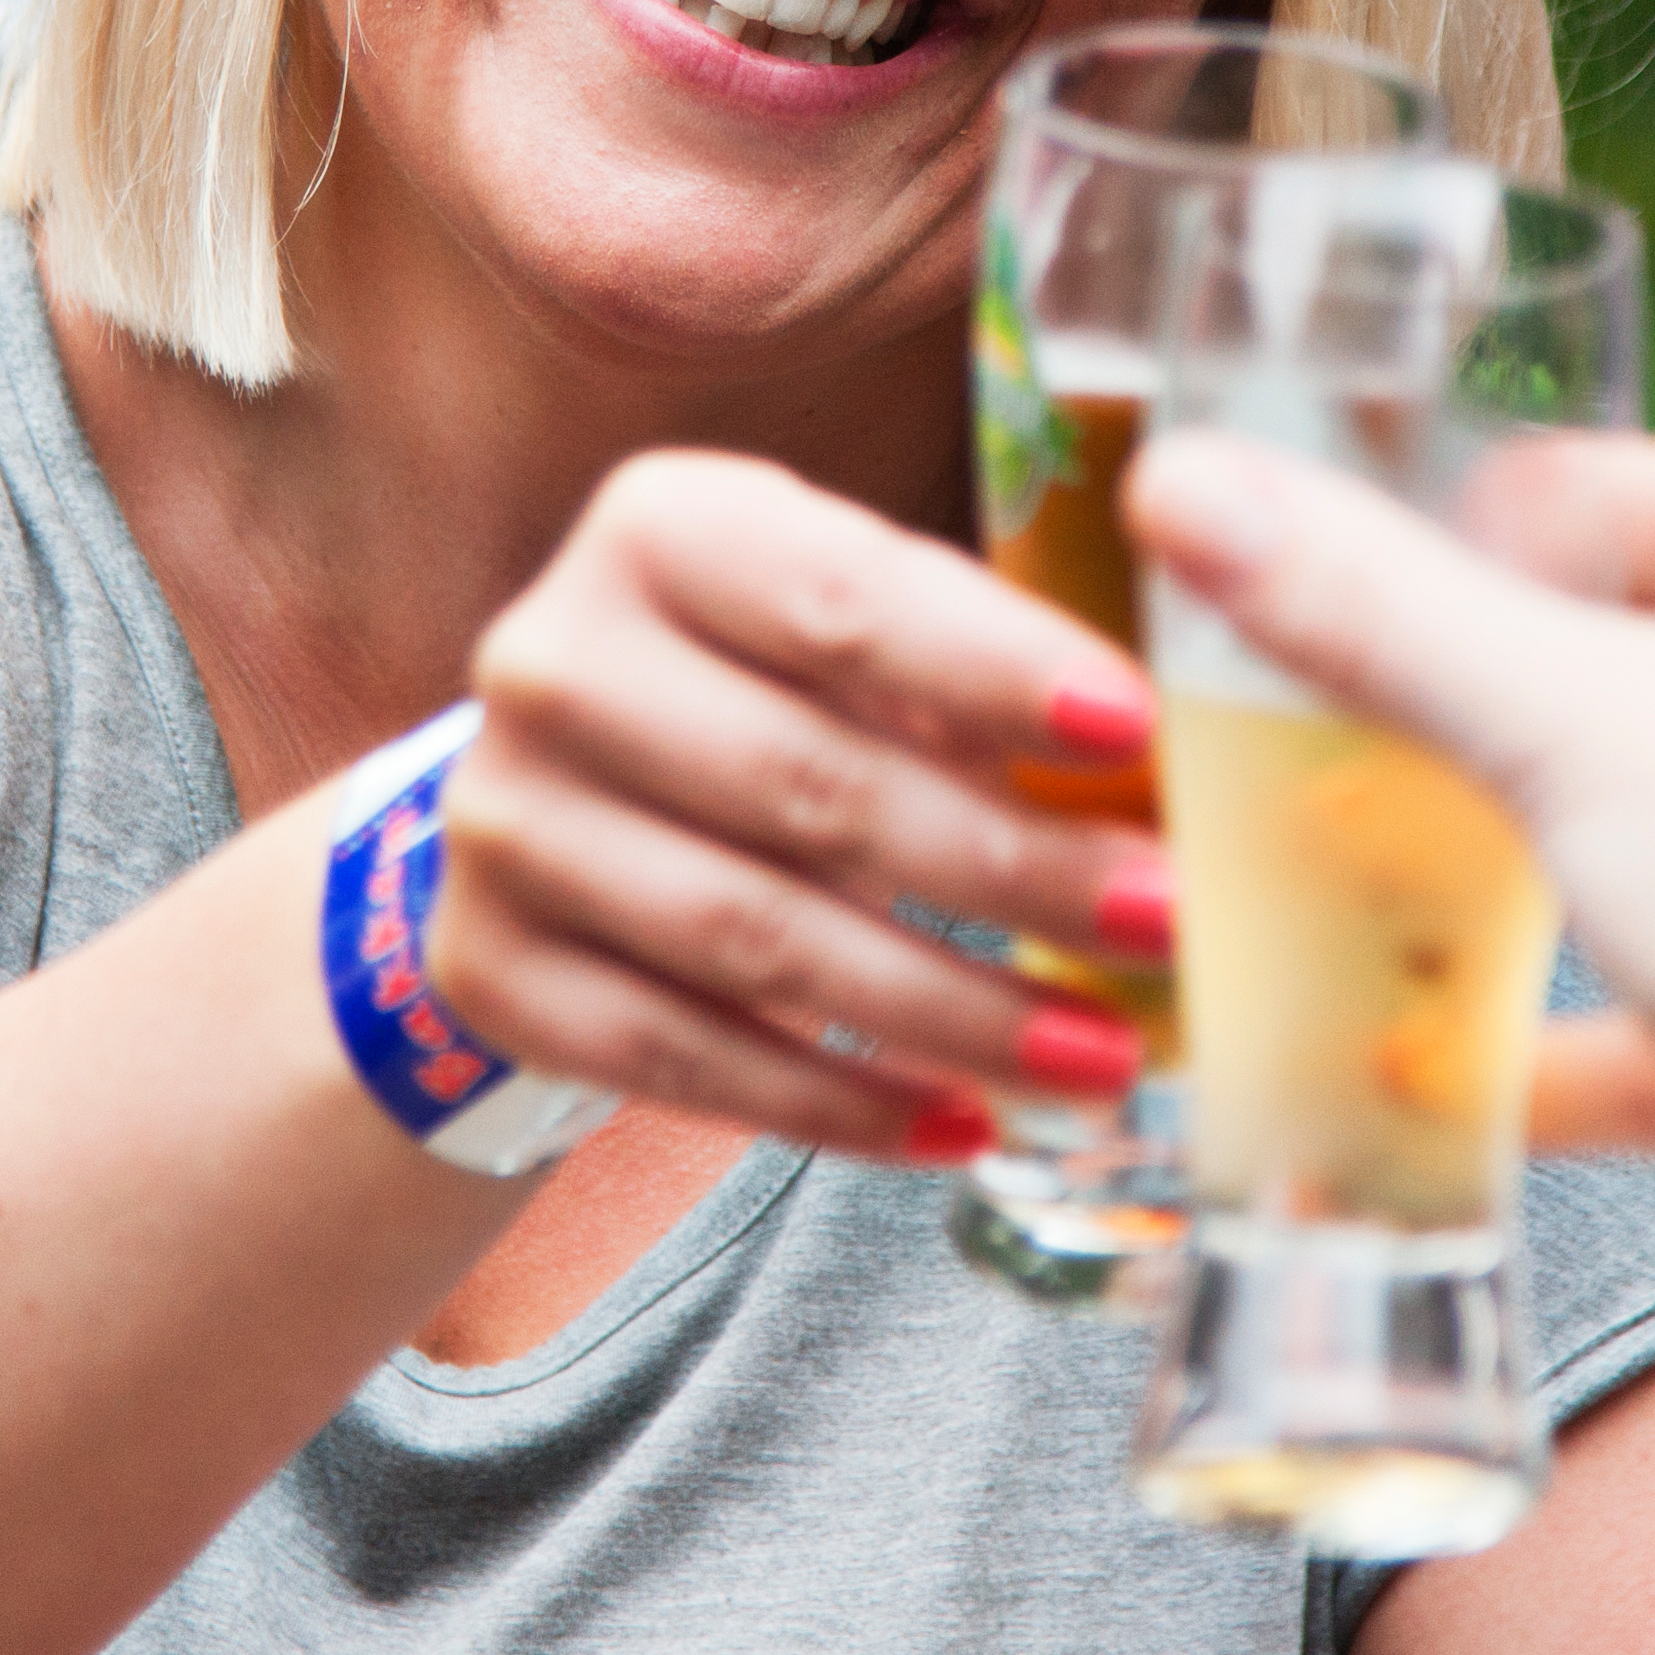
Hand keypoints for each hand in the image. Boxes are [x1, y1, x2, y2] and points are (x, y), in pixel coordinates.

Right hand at [424, 452, 1170, 1163]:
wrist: (553, 809)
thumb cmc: (760, 694)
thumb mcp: (840, 624)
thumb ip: (964, 663)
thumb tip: (1156, 766)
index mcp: (659, 529)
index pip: (842, 600)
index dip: (993, 668)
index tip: (1135, 732)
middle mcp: (553, 660)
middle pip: (809, 783)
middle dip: (1011, 869)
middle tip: (1162, 927)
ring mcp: (505, 822)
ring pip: (756, 939)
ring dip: (950, 1013)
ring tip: (1099, 1059)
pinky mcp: (493, 968)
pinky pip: (684, 1058)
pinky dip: (836, 1106)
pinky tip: (962, 1125)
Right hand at [1125, 426, 1654, 1343]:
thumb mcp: (1563, 728)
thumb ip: (1372, 607)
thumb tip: (1195, 486)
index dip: (1489, 542)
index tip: (1362, 594)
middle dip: (1503, 706)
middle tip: (1362, 718)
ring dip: (1533, 848)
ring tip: (1388, 854)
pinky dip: (1586, 1005)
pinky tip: (1448, 1048)